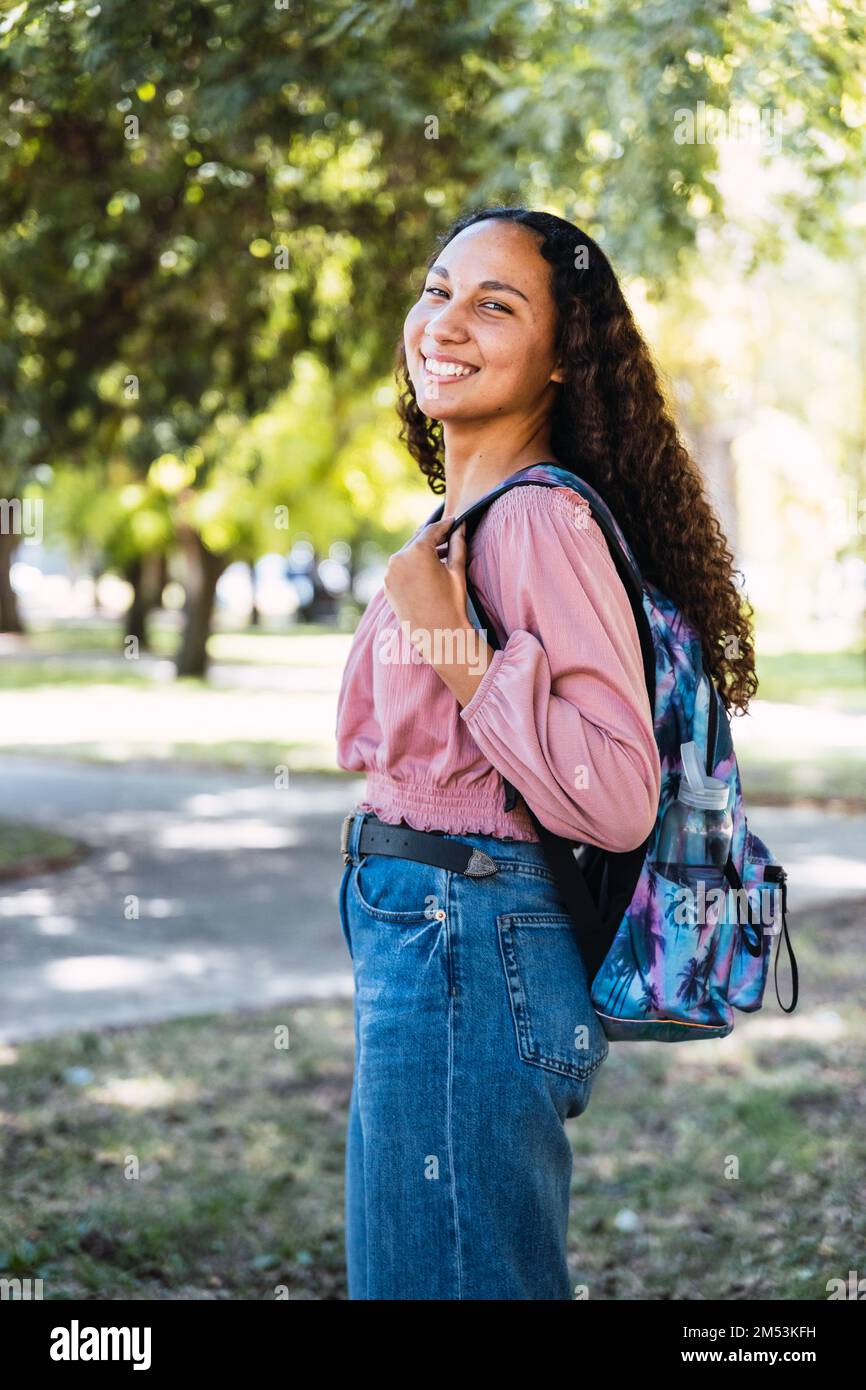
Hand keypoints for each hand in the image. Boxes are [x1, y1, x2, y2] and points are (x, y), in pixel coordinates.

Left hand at [382, 516, 492, 704]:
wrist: (438, 635)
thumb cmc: (452, 603)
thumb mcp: (458, 571)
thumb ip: (458, 544)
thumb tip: (462, 526)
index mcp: (417, 551)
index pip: (432, 530)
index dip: (445, 525)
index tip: (454, 521)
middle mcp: (399, 559)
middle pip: (418, 541)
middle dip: (433, 539)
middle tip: (449, 537)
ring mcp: (390, 573)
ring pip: (407, 554)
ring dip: (422, 553)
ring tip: (440, 557)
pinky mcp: (387, 586)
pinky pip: (400, 569)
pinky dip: (412, 567)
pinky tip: (426, 572)